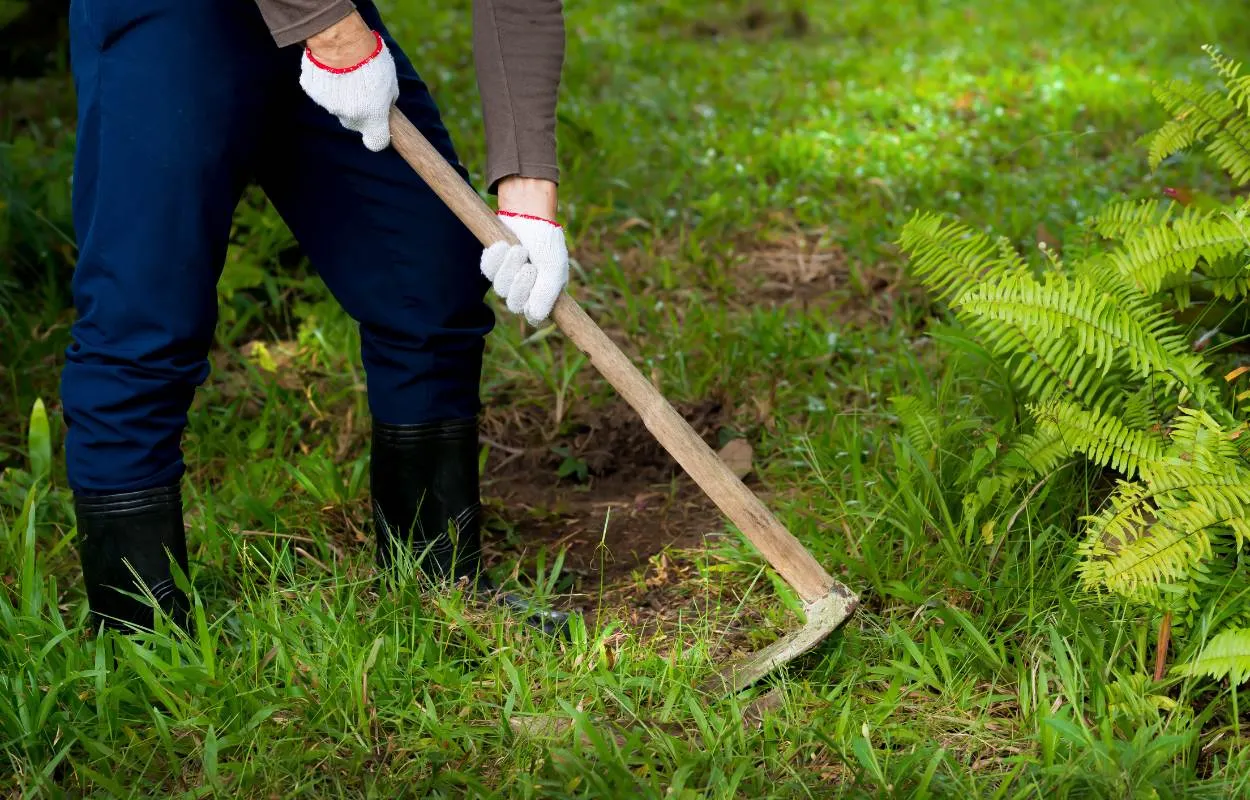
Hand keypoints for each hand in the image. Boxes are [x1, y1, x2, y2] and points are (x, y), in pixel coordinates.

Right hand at [300, 12, 397, 150]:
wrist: (341, 40)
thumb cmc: (371, 59)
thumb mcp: (391, 80)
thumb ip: (388, 99)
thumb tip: (386, 104)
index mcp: (372, 118)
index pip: (376, 143)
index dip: (378, 135)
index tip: (379, 126)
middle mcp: (349, 118)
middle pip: (354, 123)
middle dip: (359, 111)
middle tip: (362, 89)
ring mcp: (328, 106)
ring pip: (337, 106)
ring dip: (341, 94)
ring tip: (346, 72)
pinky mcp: (312, 91)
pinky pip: (321, 91)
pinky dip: (326, 83)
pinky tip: (331, 66)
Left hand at [480, 178, 567, 324]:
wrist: (529, 215)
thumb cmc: (546, 241)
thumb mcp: (553, 267)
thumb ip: (547, 292)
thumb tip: (535, 316)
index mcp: (544, 295)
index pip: (535, 317)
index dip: (532, 303)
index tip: (536, 283)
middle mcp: (524, 292)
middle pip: (514, 304)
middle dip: (521, 282)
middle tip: (529, 264)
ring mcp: (506, 281)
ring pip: (500, 288)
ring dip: (509, 266)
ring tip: (518, 249)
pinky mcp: (492, 268)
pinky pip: (487, 271)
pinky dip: (495, 257)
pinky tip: (503, 245)